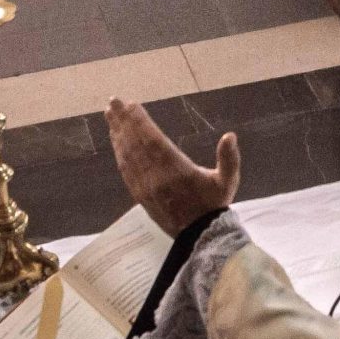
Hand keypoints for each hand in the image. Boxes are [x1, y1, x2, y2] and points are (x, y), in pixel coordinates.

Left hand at [106, 98, 240, 234]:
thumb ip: (229, 159)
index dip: (141, 122)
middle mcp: (157, 177)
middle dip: (123, 121)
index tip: (131, 104)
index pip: (153, 141)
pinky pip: (126, 170)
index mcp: (177, 171)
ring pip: (127, 156)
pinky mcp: (140, 195)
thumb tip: (230, 135)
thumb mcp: (228, 182)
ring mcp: (146, 187)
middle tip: (112, 101)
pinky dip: (119, 153)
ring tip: (110, 115)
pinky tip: (115, 141)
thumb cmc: (213, 205)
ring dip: (117, 134)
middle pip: (135, 144)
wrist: (199, 237)